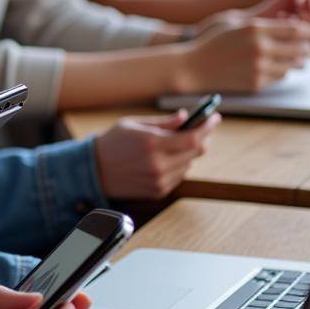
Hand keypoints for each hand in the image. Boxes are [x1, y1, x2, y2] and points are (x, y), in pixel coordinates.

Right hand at [94, 111, 219, 198]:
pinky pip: (179, 176)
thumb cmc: (113, 143)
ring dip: (189, 152)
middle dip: (202, 138)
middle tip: (202, 128)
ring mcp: (159, 180)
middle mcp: (157, 164)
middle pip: (195, 151)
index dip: (207, 127)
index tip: (214, 118)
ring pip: (190, 164)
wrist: (95, 170)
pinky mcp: (158, 191)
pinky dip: (179, 165)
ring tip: (176, 143)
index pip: (192, 137)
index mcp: (151, 143)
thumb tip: (185, 117)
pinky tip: (166, 158)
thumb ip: (162, 122)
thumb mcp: (133, 124)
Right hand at [184, 18, 309, 92]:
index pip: (295, 29)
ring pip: (293, 64)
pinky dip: (281, 71)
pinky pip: (280, 76)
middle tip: (307, 46)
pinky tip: (274, 66)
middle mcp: (261, 47)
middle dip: (307, 47)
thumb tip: (293, 29)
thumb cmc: (213, 42)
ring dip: (297, 61)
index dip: (309, 31)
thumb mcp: (236, 24)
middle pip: (300, 48)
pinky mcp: (258, 82)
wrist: (194, 66)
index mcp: (256, 28)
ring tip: (293, 57)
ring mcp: (260, 67)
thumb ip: (264, 24)